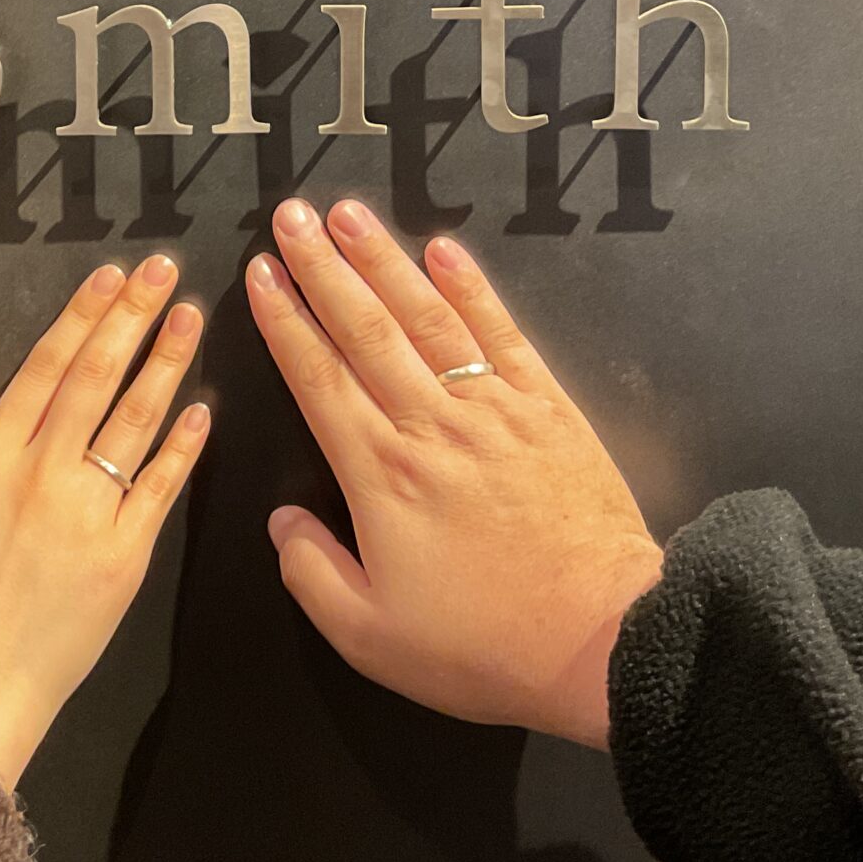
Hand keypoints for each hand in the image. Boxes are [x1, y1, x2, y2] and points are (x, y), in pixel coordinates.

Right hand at [0, 255, 208, 788]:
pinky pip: (158, 488)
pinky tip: (202, 408)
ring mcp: (86, 513)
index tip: (110, 277)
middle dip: (130, 317)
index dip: (81, 317)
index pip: (44, 368)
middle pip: (93, 377)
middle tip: (164, 271)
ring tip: (190, 318)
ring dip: (165, 362)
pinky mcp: (123, 557)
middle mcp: (39, 473)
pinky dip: (182, 445)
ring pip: (133, 419)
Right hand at [248, 199, 661, 746]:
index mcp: (380, 475)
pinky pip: (501, 333)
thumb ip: (313, 574)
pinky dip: (470, 287)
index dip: (284, 323)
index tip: (259, 276)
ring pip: (426, 316)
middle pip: (365, 328)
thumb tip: (280, 521)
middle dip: (321, 267)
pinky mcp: (548, 407)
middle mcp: (430, 425)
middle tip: (289, 216)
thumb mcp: (371, 638)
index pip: (318, 379)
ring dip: (383, 259)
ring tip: (347, 214)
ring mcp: (493, 408)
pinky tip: (443, 249)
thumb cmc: (483, 647)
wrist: (603, 639)